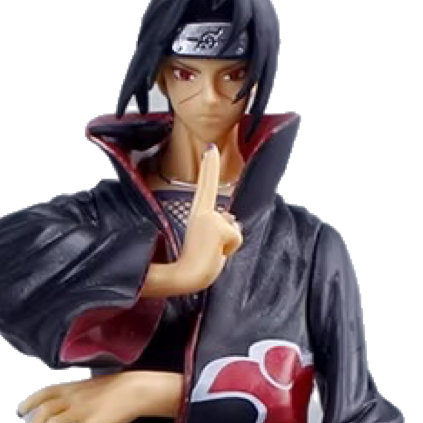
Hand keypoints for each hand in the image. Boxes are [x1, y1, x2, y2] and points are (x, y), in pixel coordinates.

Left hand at [17, 370, 178, 422]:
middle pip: (46, 411)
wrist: (135, 390)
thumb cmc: (115, 388)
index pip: (44, 394)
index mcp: (72, 388)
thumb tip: (62, 403)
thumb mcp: (89, 386)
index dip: (30, 402)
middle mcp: (74, 399)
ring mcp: (84, 413)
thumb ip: (74, 394)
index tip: (21, 410)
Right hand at [173, 144, 243, 291]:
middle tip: (206, 249)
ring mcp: (211, 219)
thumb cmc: (194, 264)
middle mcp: (203, 212)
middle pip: (226, 217)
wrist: (186, 276)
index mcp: (197, 214)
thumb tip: (232, 221)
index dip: (209, 166)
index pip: (205, 186)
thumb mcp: (209, 242)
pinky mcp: (218, 227)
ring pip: (233, 229)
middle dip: (226, 233)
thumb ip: (220, 227)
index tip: (211, 147)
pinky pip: (235, 238)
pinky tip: (216, 254)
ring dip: (228, 244)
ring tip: (211, 253)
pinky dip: (230, 249)